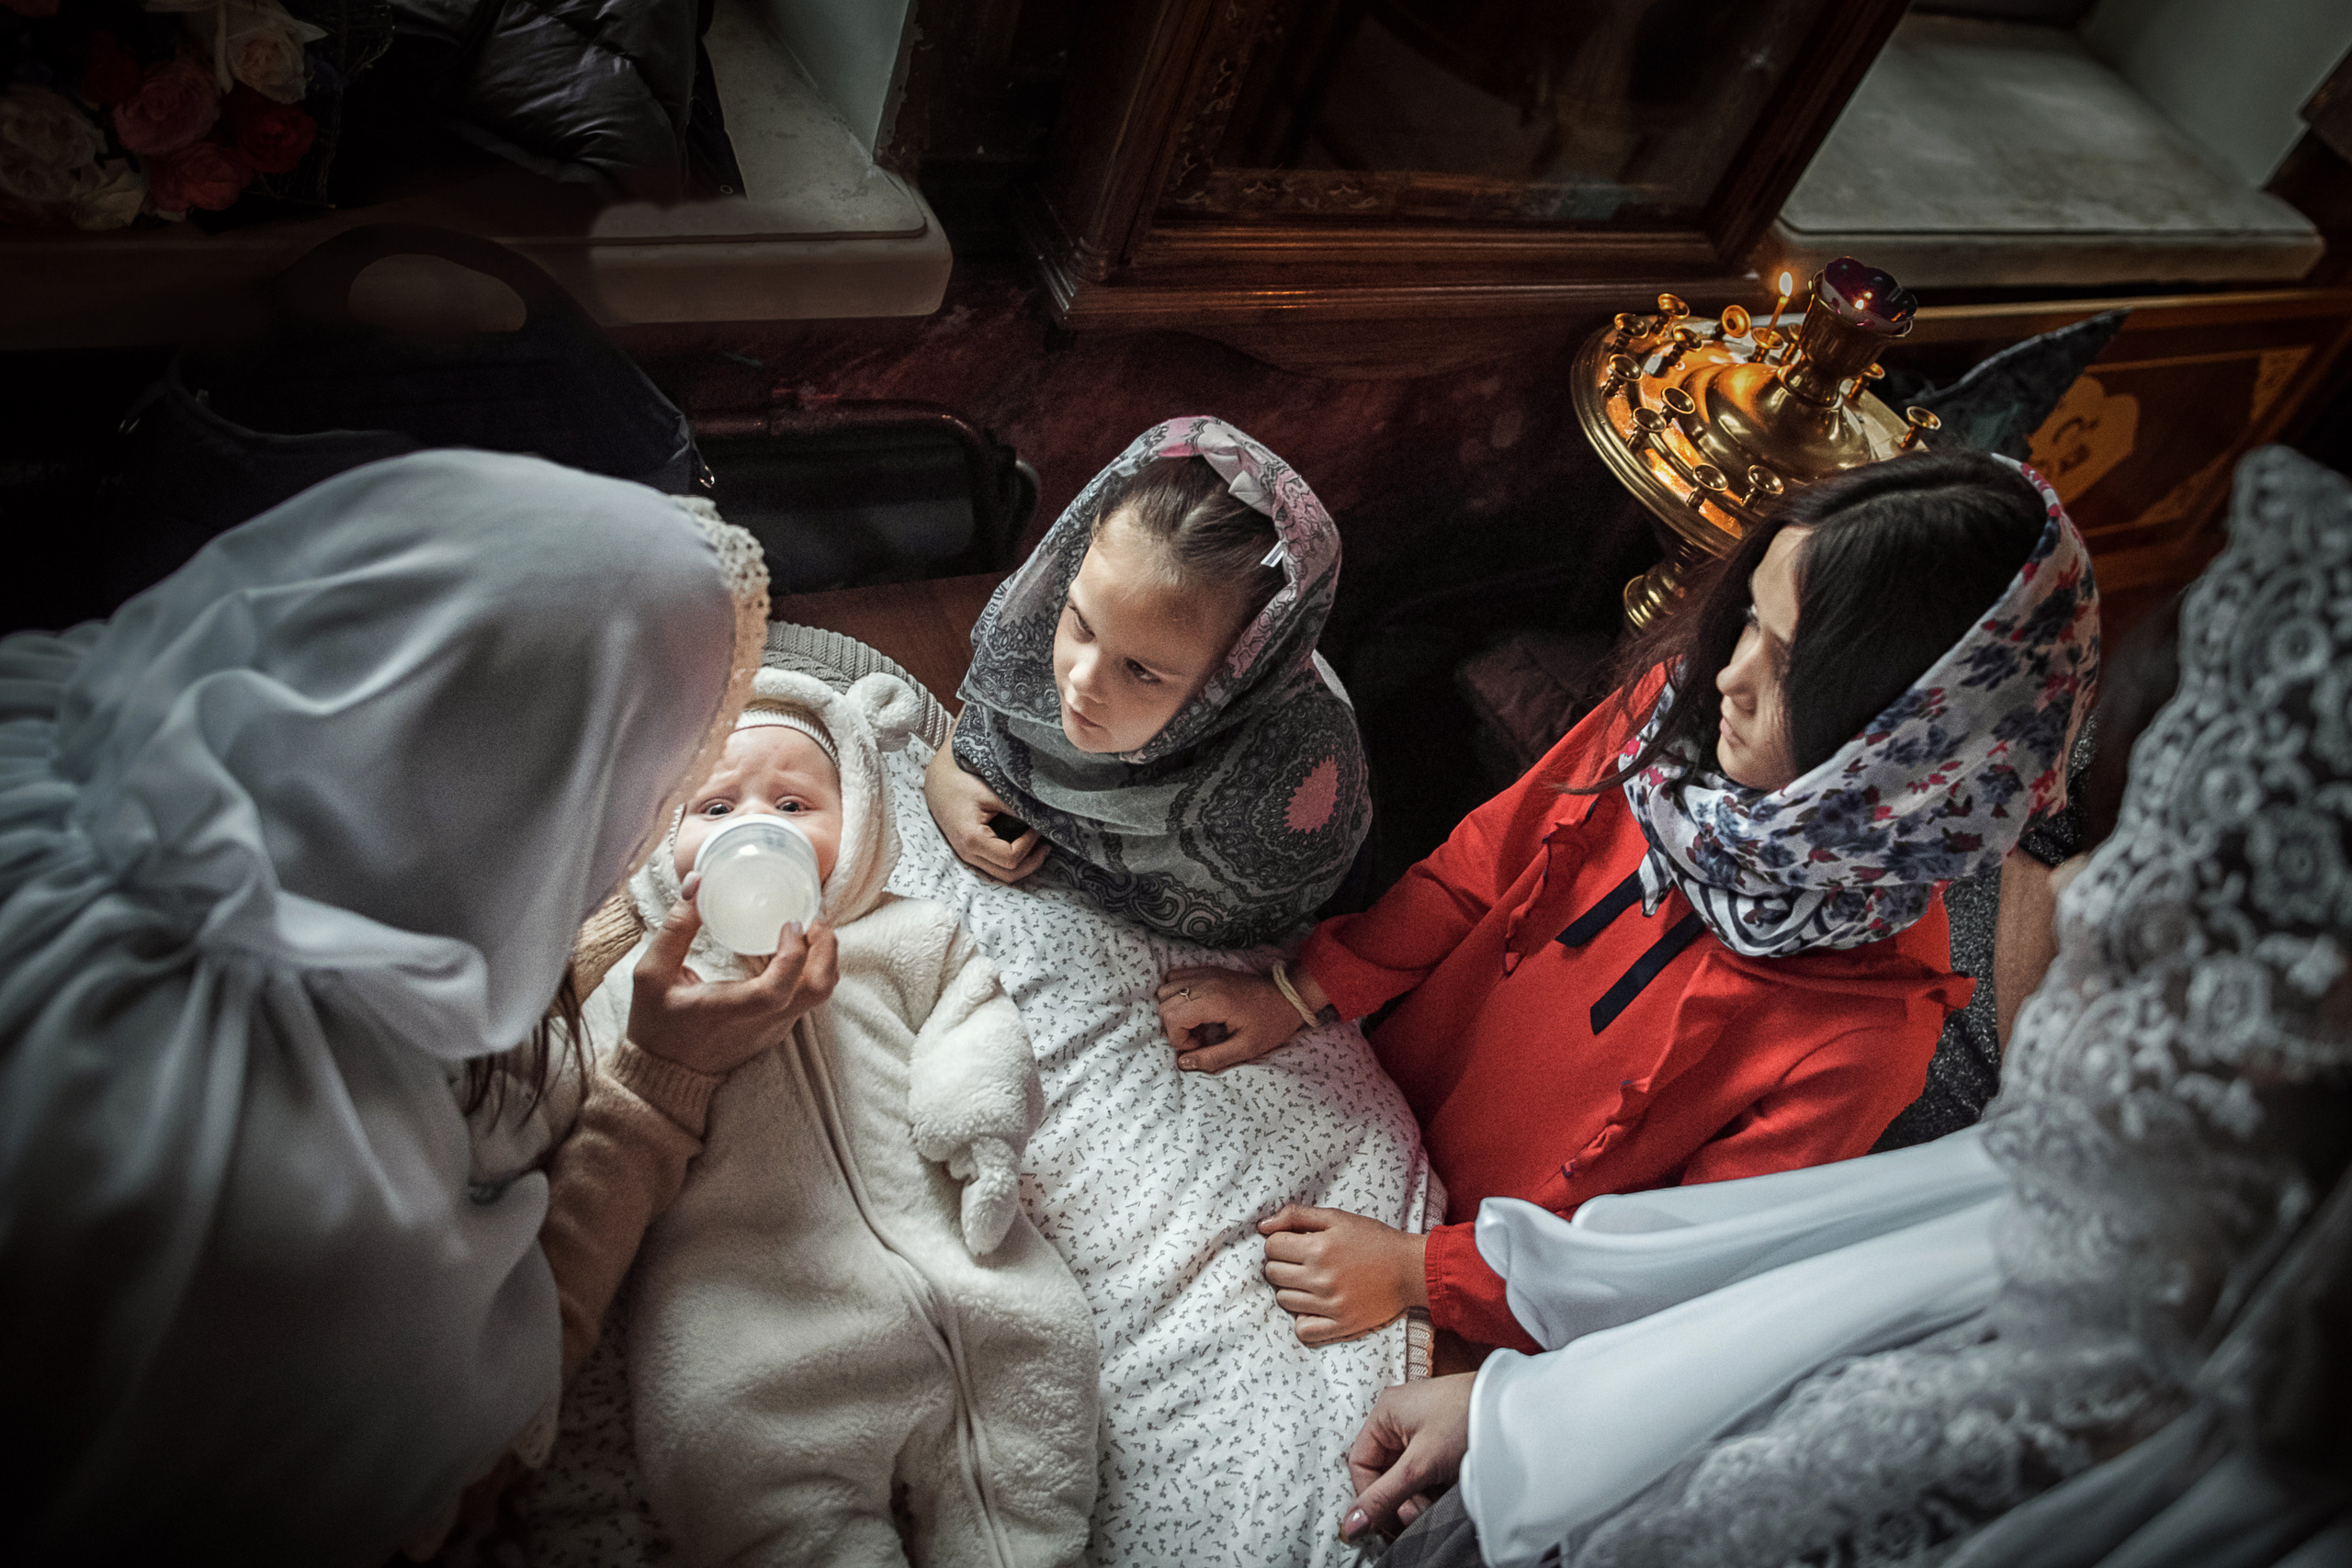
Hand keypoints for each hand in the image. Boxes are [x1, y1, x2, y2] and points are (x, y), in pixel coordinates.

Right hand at [627, 874, 839, 1076]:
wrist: (665, 1074)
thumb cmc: (655, 1024)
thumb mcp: (650, 975)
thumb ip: (675, 928)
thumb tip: (697, 882)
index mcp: (728, 1011)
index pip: (777, 990)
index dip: (793, 955)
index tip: (789, 923)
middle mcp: (762, 1023)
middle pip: (819, 989)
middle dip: (826, 946)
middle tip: (810, 916)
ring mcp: (775, 1028)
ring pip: (821, 993)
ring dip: (823, 956)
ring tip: (805, 925)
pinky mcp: (778, 1029)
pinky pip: (809, 997)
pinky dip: (811, 968)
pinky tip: (792, 946)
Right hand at [926, 741, 1048, 883]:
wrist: (938, 782)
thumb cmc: (962, 784)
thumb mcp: (991, 793)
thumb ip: (1017, 808)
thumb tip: (1044, 819)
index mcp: (972, 840)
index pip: (1010, 857)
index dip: (1030, 845)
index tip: (1038, 828)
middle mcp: (968, 854)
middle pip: (1008, 875)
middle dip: (1032, 862)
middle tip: (1046, 845)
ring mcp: (966, 857)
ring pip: (1001, 877)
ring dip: (1023, 866)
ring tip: (1038, 848)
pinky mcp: (968, 855)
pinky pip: (993, 870)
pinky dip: (1010, 865)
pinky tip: (1022, 851)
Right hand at [1155, 964, 1320, 1071]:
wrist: (1289, 997)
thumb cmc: (1271, 1023)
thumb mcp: (1246, 1048)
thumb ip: (1213, 1058)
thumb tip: (1183, 1063)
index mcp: (1214, 1000)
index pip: (1172, 1017)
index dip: (1179, 1038)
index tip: (1200, 1046)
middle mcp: (1205, 981)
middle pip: (1164, 1002)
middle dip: (1173, 1026)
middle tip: (1197, 1037)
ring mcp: (1205, 972)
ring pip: (1166, 988)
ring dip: (1173, 1010)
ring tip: (1195, 1024)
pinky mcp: (1208, 970)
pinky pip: (1176, 977)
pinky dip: (1177, 995)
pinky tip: (1195, 1009)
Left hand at [1259, 1205, 1427, 1344]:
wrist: (1410, 1269)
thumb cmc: (1373, 1239)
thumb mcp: (1337, 1217)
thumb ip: (1296, 1216)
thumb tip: (1262, 1226)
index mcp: (1318, 1248)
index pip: (1271, 1247)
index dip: (1279, 1242)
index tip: (1294, 1243)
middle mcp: (1321, 1278)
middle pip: (1273, 1274)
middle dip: (1282, 1264)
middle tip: (1302, 1262)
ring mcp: (1330, 1305)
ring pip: (1284, 1300)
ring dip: (1291, 1289)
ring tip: (1311, 1281)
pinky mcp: (1341, 1325)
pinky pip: (1303, 1330)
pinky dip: (1303, 1319)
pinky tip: (1314, 1306)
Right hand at [1339, 1375, 1474, 1542]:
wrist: (1519, 1409)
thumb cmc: (1468, 1419)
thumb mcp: (1420, 1464)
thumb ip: (1384, 1496)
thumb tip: (1350, 1524)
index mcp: (1384, 1412)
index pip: (1360, 1464)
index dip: (1370, 1496)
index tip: (1387, 1519)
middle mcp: (1398, 1416)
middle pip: (1382, 1470)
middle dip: (1397, 1497)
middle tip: (1417, 1513)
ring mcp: (1420, 1426)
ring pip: (1403, 1473)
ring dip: (1415, 1495)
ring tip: (1435, 1502)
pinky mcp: (1440, 1437)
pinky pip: (1423, 1468)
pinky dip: (1430, 1485)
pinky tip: (1446, 1490)